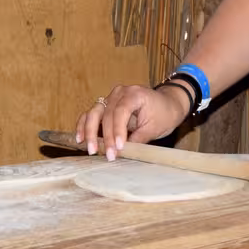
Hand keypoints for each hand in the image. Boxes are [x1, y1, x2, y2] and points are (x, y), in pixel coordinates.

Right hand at [77, 83, 191, 158]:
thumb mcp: (155, 127)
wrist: (167, 104)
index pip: (121, 111)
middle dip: (106, 137)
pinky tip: (80, 139)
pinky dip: (84, 126)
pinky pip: (91, 115)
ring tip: (91, 149)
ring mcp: (110, 98)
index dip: (118, 130)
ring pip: (93, 113)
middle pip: (106, 114)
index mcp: (134, 93)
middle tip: (108, 155)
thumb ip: (138, 138)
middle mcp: (119, 93)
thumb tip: (121, 151)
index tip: (119, 147)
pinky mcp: (105, 106)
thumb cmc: (164, 114)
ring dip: (90, 132)